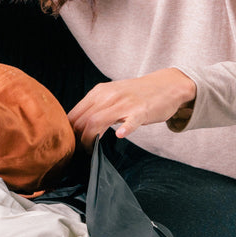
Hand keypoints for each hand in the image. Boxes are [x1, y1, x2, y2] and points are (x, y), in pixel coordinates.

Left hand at [67, 67, 196, 150]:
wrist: (166, 85)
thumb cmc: (137, 94)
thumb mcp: (112, 95)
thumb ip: (96, 108)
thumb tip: (77, 126)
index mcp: (99, 92)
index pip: (74, 114)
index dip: (69, 131)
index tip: (71, 144)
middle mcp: (109, 95)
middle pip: (83, 120)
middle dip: (77, 139)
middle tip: (80, 152)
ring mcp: (125, 103)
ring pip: (98, 121)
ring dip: (90, 139)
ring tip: (91, 151)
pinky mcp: (141, 111)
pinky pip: (131, 120)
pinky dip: (125, 128)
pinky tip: (121, 136)